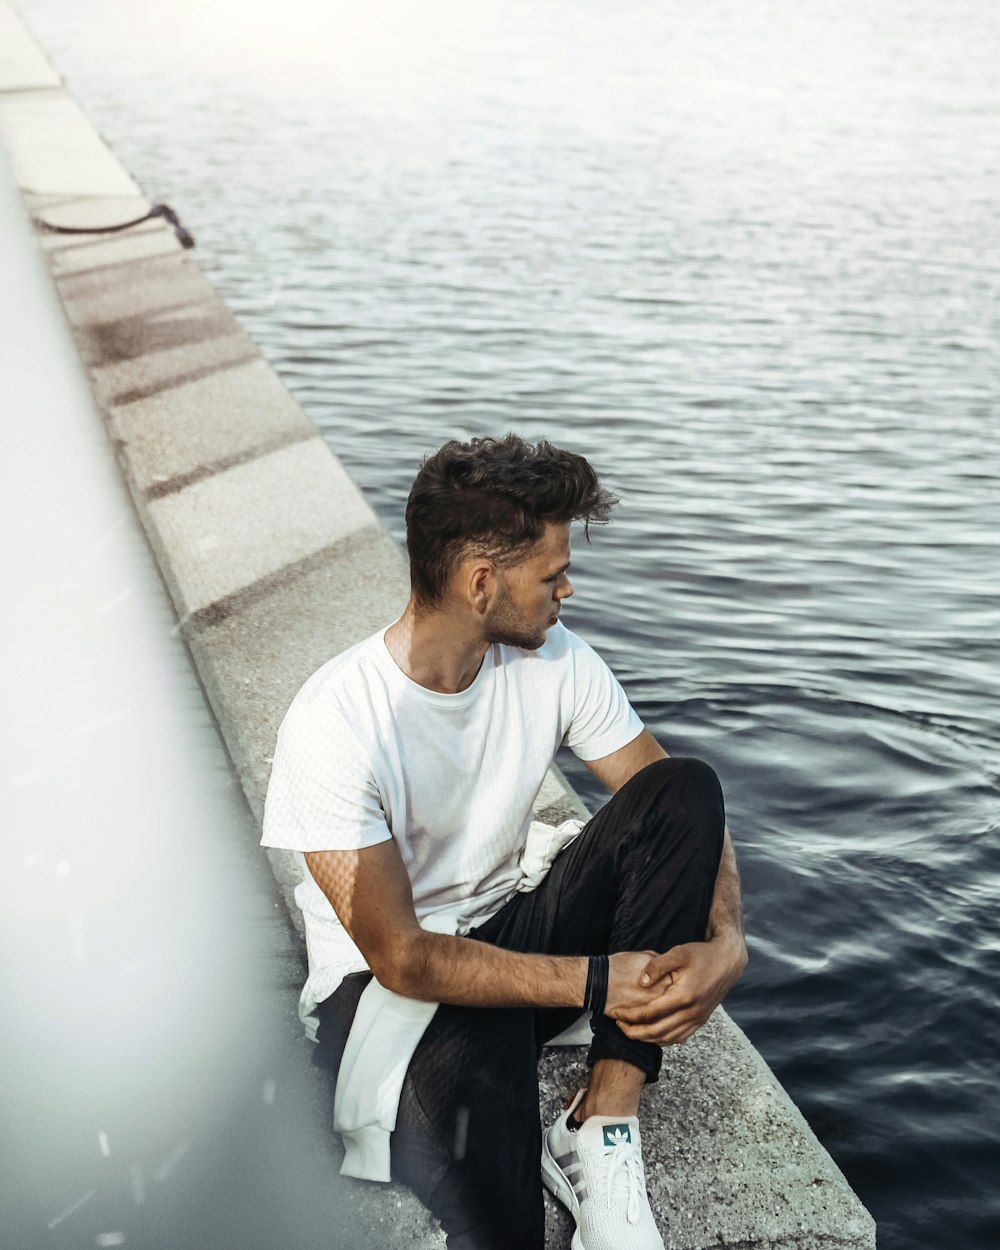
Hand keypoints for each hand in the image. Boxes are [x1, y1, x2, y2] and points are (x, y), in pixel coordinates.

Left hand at [610, 935, 747, 1045]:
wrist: (727, 962)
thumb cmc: (701, 954)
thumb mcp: (678, 953)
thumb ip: (657, 966)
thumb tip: (640, 982)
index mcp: (683, 997)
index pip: (650, 1013)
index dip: (629, 1015)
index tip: (614, 1011)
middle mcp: (691, 1012)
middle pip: (656, 1031)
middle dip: (633, 1031)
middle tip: (618, 1024)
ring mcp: (697, 1019)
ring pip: (667, 1038)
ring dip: (646, 1038)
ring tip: (630, 1030)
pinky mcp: (701, 1020)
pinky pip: (679, 1037)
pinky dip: (663, 1039)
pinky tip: (651, 1034)